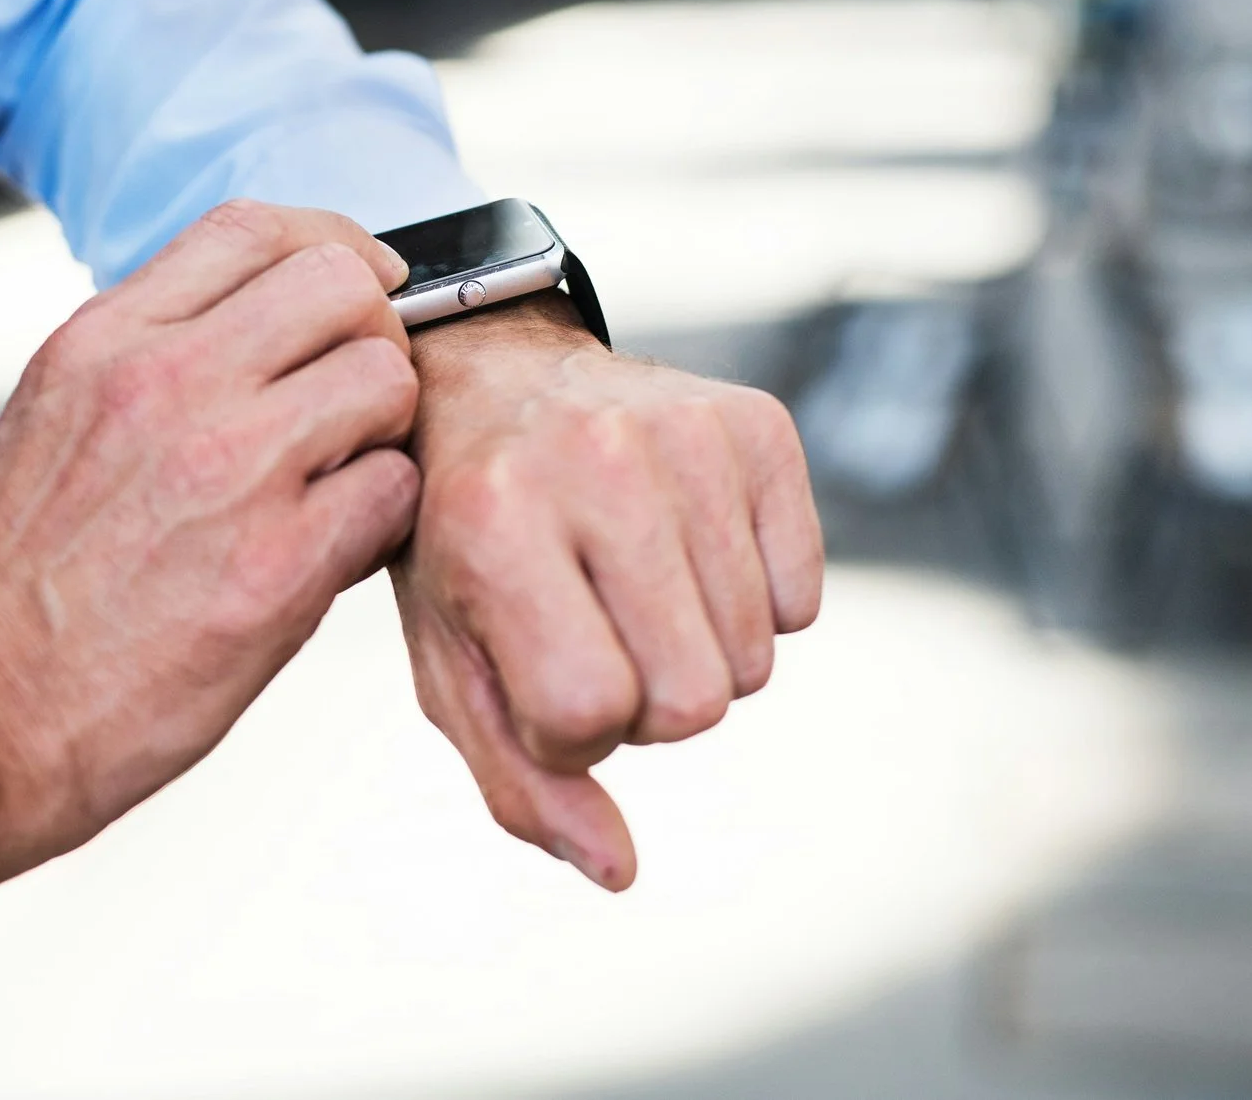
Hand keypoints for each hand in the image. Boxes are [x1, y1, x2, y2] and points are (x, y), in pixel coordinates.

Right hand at [0, 201, 420, 892]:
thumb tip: (233, 325)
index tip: (360, 280)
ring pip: (386, 378)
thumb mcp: (48, 418)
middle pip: (341, 283)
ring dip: (386, 427)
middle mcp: (169, 383)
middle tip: (360, 392)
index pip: (253, 227)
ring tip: (344, 477)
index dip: (331, 244)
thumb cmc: (10, 588)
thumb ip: (141, 356)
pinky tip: (338, 546)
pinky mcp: (280, 563)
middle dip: (373, 330)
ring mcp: (231, 467)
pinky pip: (392, 490)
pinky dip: (384, 516)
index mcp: (106, 341)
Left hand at [394, 296, 823, 890]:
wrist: (489, 381)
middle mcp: (596, 462)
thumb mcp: (450, 658)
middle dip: (645, 703)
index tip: (537, 674)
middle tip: (595, 633)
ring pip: (754, 659)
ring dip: (698, 654)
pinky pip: (801, 600)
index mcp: (495, 522)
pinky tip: (685, 550)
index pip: (588, 711)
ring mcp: (686, 432)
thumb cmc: (460, 540)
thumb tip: (619, 871)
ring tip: (632, 588)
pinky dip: (754, 603)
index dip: (570, 728)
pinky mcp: (758, 424)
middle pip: (693, 701)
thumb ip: (522, 779)